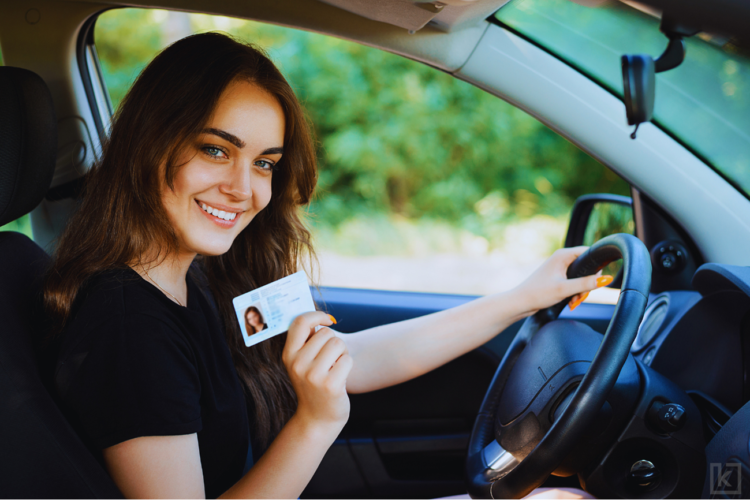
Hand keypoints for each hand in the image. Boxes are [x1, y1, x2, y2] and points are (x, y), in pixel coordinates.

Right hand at [282, 311, 352, 430]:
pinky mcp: (330, 385)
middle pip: (326, 333)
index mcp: (288, 355)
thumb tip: (319, 316)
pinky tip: (340, 378)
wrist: (317, 419)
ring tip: (335, 368)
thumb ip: (306, 340)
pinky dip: (347, 365)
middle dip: (333, 342)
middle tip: (330, 360)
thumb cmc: (313, 384)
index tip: (327, 320)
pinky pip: (347, 359)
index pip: (300, 322)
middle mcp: (298, 364)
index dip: (316, 315)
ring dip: (342, 353)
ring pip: (338, 344)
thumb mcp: (302, 363)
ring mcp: (313, 376)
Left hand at [513, 246, 612, 315]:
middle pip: (586, 267)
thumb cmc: (538, 293)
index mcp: (563, 255)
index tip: (595, 282)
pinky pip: (574, 282)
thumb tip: (606, 279)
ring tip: (574, 301)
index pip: (588, 253)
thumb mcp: (565, 289)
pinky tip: (571, 301)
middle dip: (587, 284)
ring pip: (581, 277)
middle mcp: (561, 259)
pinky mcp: (558, 277)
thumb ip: (586, 284)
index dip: (595, 267)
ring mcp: (560, 268)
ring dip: (581, 291)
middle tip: (581, 296)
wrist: (521, 302)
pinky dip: (575, 292)